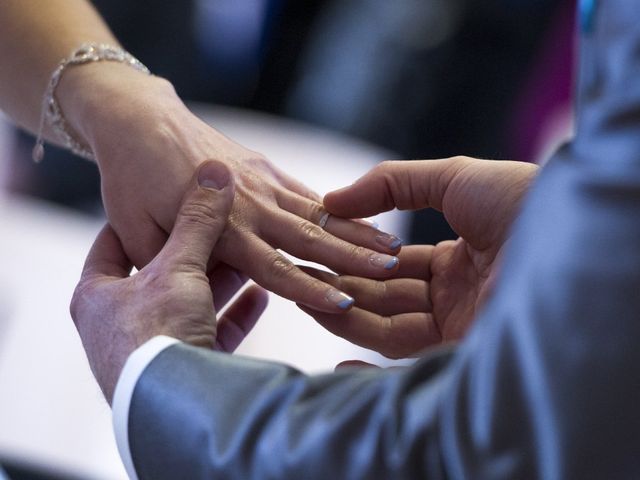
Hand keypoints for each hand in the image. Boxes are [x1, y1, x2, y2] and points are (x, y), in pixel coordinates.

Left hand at [60, 64, 400, 312]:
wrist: (140, 122)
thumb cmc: (134, 183)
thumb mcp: (137, 234)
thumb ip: (176, 266)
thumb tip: (207, 295)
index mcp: (223, 231)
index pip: (276, 268)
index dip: (312, 288)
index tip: (347, 302)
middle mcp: (252, 207)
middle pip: (310, 239)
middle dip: (354, 258)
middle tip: (392, 271)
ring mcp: (262, 183)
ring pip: (319, 214)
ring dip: (357, 232)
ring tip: (391, 247)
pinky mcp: (265, 167)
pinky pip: (308, 192)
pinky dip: (338, 209)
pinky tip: (363, 218)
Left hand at [70, 161, 267, 403]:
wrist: (177, 406)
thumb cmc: (159, 333)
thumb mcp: (176, 267)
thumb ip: (198, 220)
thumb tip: (216, 173)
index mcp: (98, 295)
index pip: (110, 246)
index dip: (136, 219)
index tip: (160, 200)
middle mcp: (121, 321)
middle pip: (163, 275)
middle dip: (197, 251)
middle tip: (218, 224)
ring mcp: (155, 346)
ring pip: (192, 302)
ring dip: (223, 282)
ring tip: (248, 256)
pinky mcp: (189, 366)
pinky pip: (213, 330)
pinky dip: (236, 312)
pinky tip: (261, 295)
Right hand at [300, 157, 537, 356]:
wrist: (569, 230)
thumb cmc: (521, 200)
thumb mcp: (453, 178)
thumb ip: (392, 183)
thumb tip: (331, 199)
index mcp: (456, 263)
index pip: (392, 268)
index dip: (355, 260)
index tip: (317, 252)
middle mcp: (455, 300)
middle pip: (385, 299)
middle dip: (343, 288)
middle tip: (299, 279)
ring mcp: (459, 328)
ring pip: (388, 327)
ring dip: (346, 313)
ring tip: (305, 296)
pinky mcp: (461, 352)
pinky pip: (404, 356)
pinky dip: (364, 348)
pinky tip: (333, 338)